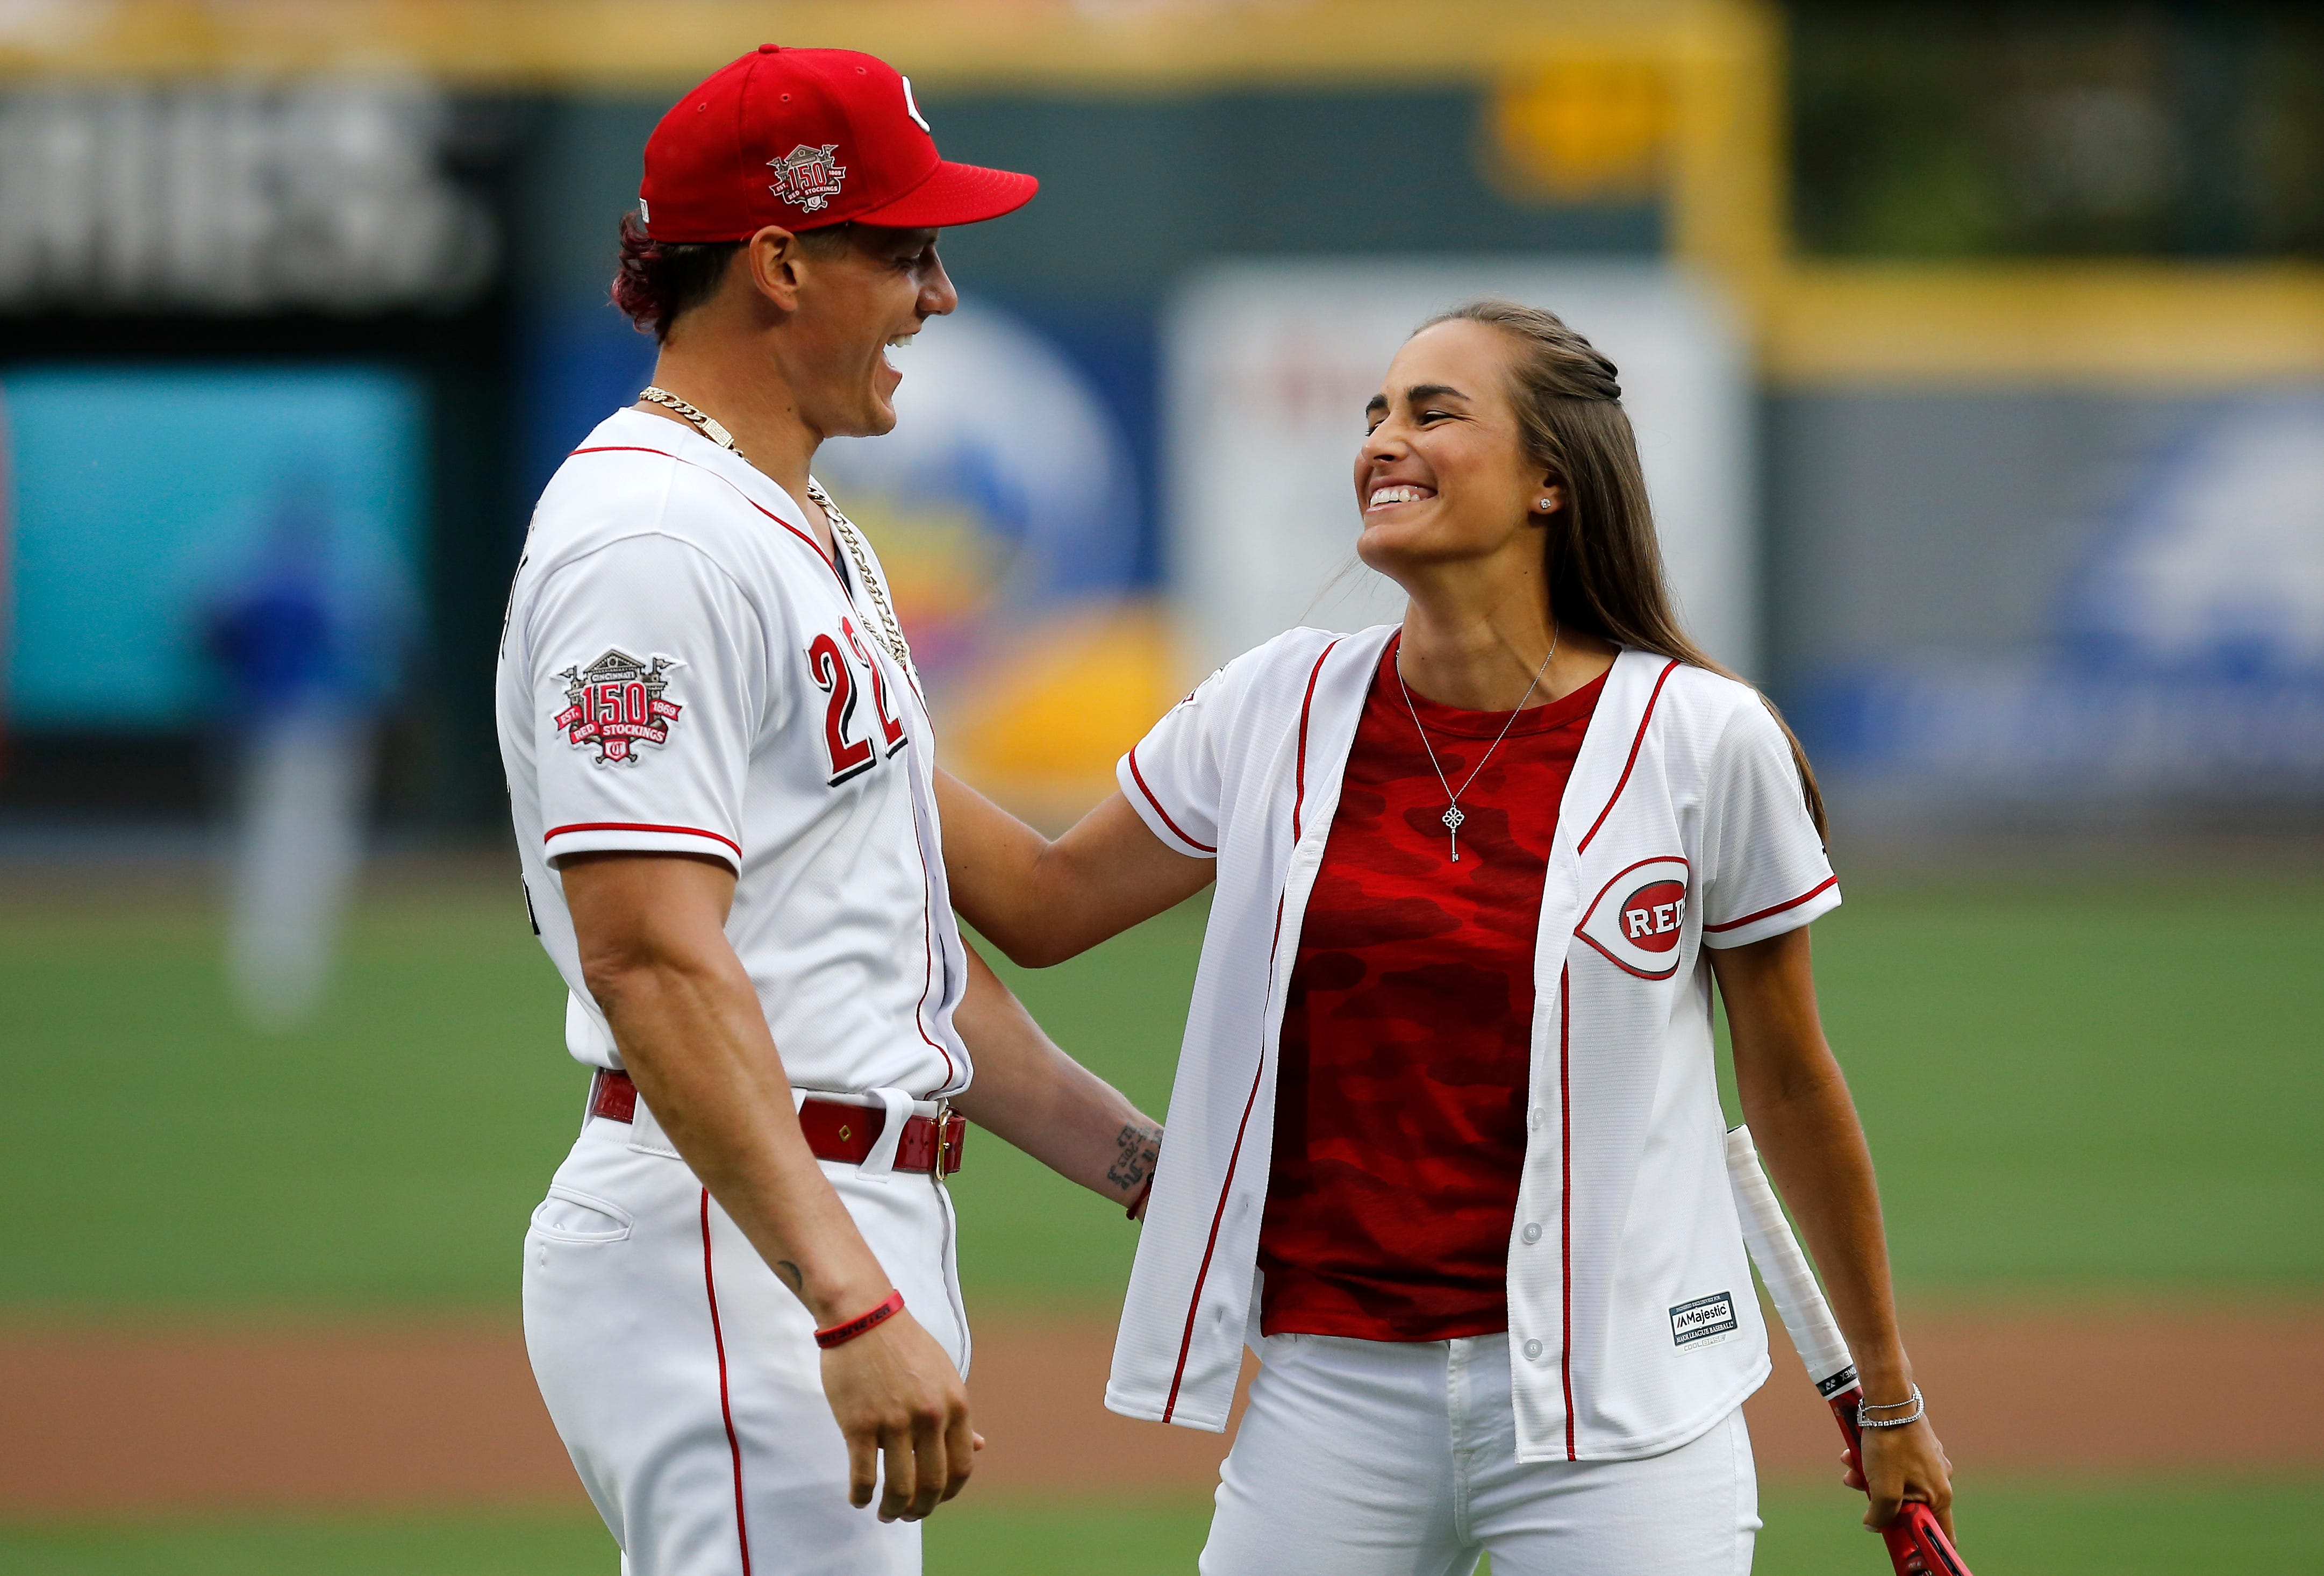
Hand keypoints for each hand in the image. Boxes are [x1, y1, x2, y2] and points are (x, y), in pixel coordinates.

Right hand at [818, 1307, 973, 1520]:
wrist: (863, 1316)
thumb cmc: (904, 1346)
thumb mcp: (943, 1376)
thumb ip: (958, 1416)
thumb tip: (980, 1448)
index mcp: (955, 1404)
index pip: (961, 1467)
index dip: (948, 1493)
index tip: (934, 1500)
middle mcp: (929, 1416)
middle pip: (932, 1484)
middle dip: (921, 1509)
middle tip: (908, 1515)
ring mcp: (893, 1421)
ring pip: (899, 1488)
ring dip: (892, 1510)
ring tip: (886, 1513)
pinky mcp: (858, 1424)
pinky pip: (863, 1476)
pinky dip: (861, 1496)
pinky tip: (858, 1499)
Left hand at [1846, 1417, 1954, 1543]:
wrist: (1888, 1400)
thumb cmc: (1890, 1445)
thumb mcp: (1883, 1489)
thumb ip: (1881, 1515)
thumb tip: (1875, 1526)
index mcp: (1939, 1497)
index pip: (1941, 1534)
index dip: (1921, 1542)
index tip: (1898, 1539)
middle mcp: (1940, 1480)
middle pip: (1909, 1506)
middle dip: (1879, 1500)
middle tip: (1859, 1487)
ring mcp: (1929, 1462)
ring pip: (1896, 1482)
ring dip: (1870, 1477)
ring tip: (1850, 1464)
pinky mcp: (1917, 1446)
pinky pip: (1895, 1463)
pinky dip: (1874, 1461)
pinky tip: (1854, 1452)